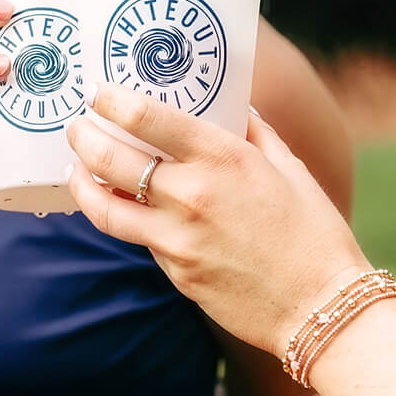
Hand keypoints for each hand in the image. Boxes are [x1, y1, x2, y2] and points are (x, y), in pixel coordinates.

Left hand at [65, 85, 369, 357]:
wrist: (320, 304)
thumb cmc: (312, 229)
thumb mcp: (287, 165)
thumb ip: (254, 130)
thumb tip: (235, 103)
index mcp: (222, 156)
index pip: (147, 118)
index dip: (113, 100)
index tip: (99, 91)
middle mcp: (191, 194)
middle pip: (112, 158)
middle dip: (84, 137)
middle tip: (76, 126)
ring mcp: (178, 238)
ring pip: (107, 207)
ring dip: (82, 183)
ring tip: (75, 168)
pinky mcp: (175, 273)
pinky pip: (139, 239)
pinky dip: (122, 218)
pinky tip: (118, 205)